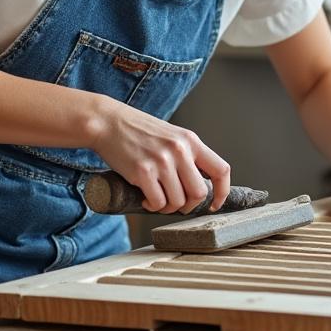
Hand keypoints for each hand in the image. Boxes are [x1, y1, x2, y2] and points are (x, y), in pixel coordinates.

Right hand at [87, 97, 230, 214]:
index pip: (221, 170)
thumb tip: (199, 186)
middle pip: (199, 193)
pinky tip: (146, 198)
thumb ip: (187, 155)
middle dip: (189, 205)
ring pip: (178, 202)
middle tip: (176, 204)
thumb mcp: (172, 135)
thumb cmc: (138, 130)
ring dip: (168, 208)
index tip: (214, 204)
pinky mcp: (143, 171)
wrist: (108, 121)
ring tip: (157, 199)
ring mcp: (162, 161)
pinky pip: (157, 203)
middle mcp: (180, 150)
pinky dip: (152, 206)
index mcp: (191, 140)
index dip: (222, 192)